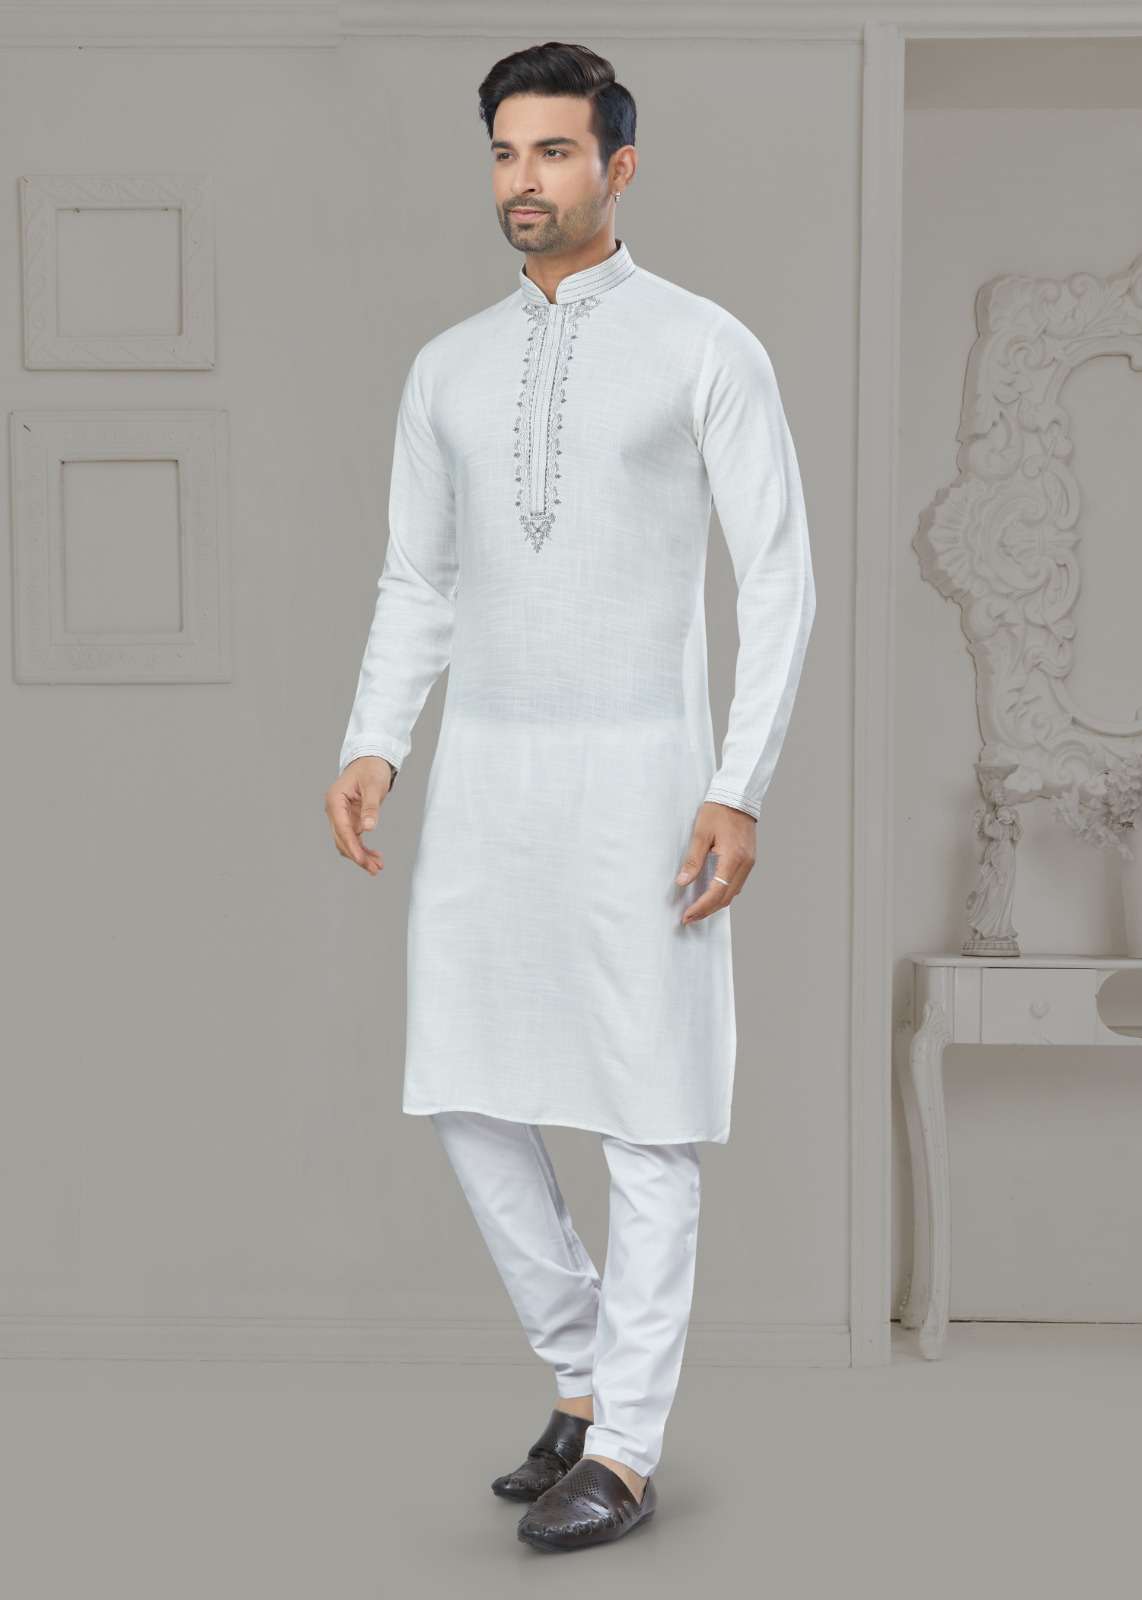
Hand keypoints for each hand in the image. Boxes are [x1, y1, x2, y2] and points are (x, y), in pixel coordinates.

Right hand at [325, 757, 393, 875]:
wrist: (371, 760)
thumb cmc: (371, 769)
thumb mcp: (374, 786)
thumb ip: (370, 807)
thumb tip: (368, 828)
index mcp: (334, 800)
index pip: (342, 829)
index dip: (352, 847)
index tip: (362, 861)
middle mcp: (334, 809)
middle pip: (342, 839)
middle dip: (357, 855)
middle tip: (374, 869)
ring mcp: (340, 815)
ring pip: (347, 841)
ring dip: (360, 855)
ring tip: (377, 867)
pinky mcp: (349, 818)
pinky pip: (353, 837)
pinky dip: (362, 848)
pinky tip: (374, 857)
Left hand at [675, 801, 755, 923]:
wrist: (738, 796)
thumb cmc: (718, 811)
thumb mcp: (700, 834)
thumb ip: (692, 860)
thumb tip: (682, 882)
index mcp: (733, 858)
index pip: (716, 892)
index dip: (701, 907)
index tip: (687, 916)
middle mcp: (745, 864)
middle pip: (726, 897)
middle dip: (707, 910)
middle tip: (689, 918)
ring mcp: (749, 863)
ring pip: (733, 893)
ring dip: (716, 904)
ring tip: (698, 910)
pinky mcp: (749, 860)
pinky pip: (737, 883)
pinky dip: (724, 893)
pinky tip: (712, 895)